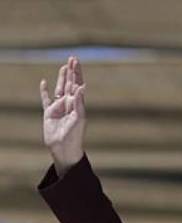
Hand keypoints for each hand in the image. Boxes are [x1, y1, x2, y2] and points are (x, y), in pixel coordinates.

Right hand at [40, 56, 86, 175]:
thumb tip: (81, 87)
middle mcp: (69, 104)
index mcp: (77, 104)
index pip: (78, 85)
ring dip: (61, 78)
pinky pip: (46, 99)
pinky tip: (44, 83)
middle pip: (70, 84)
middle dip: (71, 72)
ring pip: (60, 89)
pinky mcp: (49, 113)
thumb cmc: (74, 136)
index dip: (77, 73)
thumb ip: (79, 103)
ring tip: (64, 67)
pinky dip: (45, 91)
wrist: (64, 149)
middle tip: (72, 59)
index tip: (76, 62)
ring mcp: (58, 108)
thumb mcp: (78, 119)